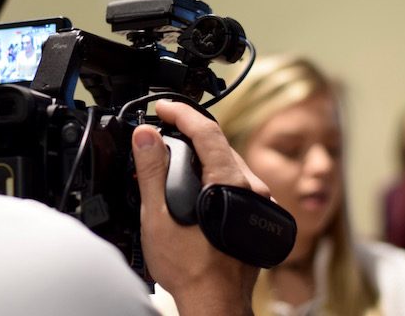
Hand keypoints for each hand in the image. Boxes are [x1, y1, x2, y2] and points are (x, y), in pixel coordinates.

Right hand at [132, 100, 268, 315]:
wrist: (215, 304)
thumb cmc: (192, 270)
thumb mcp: (159, 217)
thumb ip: (152, 171)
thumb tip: (146, 136)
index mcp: (229, 182)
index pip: (207, 130)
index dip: (182, 113)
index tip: (163, 108)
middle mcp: (251, 187)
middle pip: (220, 143)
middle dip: (191, 130)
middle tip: (165, 125)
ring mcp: (258, 201)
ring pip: (230, 161)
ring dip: (204, 151)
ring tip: (177, 150)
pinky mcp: (257, 214)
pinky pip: (237, 180)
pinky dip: (215, 171)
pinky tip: (199, 181)